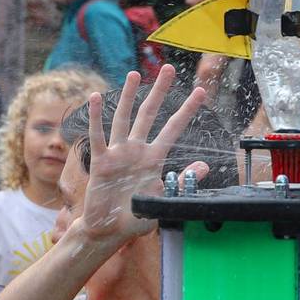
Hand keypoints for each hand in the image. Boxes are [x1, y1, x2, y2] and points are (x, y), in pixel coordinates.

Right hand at [76, 68, 207, 244]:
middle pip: (149, 114)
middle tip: (168, 68)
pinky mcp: (100, 162)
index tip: (201, 92)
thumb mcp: (164, 199)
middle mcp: (137, 151)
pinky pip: (98, 137)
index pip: (173, 129)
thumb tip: (204, 166)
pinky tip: (96, 98)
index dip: (187, 111)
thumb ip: (182, 181)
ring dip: (128, 96)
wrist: (109, 231)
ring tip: (134, 74)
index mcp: (154, 159)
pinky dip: (96, 118)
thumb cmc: (136, 218)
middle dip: (159, 92)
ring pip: (124, 119)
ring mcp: (118, 154)